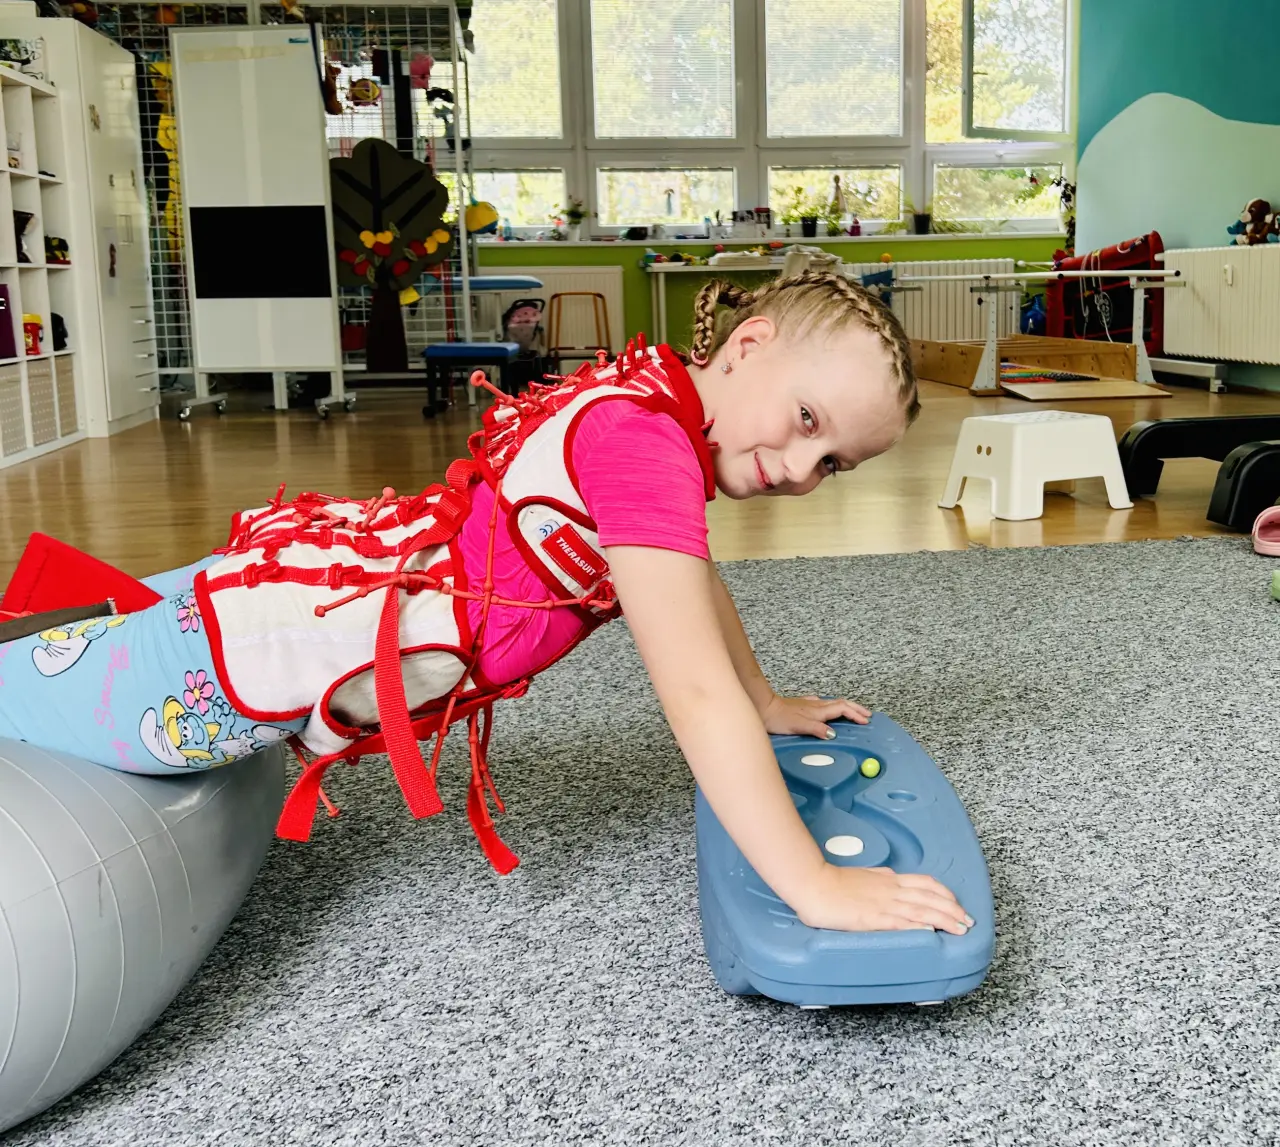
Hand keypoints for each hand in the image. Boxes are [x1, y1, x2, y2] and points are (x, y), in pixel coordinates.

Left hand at [759, 693, 869, 738]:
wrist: (763, 708)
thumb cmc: (779, 718)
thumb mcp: (799, 726)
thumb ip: (817, 729)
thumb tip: (833, 735)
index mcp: (818, 710)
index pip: (843, 709)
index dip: (855, 715)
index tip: (865, 721)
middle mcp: (816, 705)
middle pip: (842, 703)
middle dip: (856, 709)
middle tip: (867, 715)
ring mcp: (809, 704)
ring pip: (833, 703)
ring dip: (846, 708)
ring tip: (854, 713)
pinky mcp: (802, 706)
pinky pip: (822, 705)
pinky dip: (831, 708)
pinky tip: (828, 710)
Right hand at [795, 864, 972, 934]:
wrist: (814, 884)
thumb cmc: (832, 882)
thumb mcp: (863, 876)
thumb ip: (879, 880)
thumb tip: (890, 879)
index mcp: (888, 880)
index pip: (925, 884)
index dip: (945, 894)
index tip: (956, 904)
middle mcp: (891, 890)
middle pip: (931, 898)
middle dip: (953, 909)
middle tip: (968, 921)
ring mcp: (884, 904)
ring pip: (922, 910)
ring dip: (945, 919)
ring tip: (960, 929)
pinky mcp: (873, 918)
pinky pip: (901, 922)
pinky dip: (919, 927)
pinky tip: (931, 933)